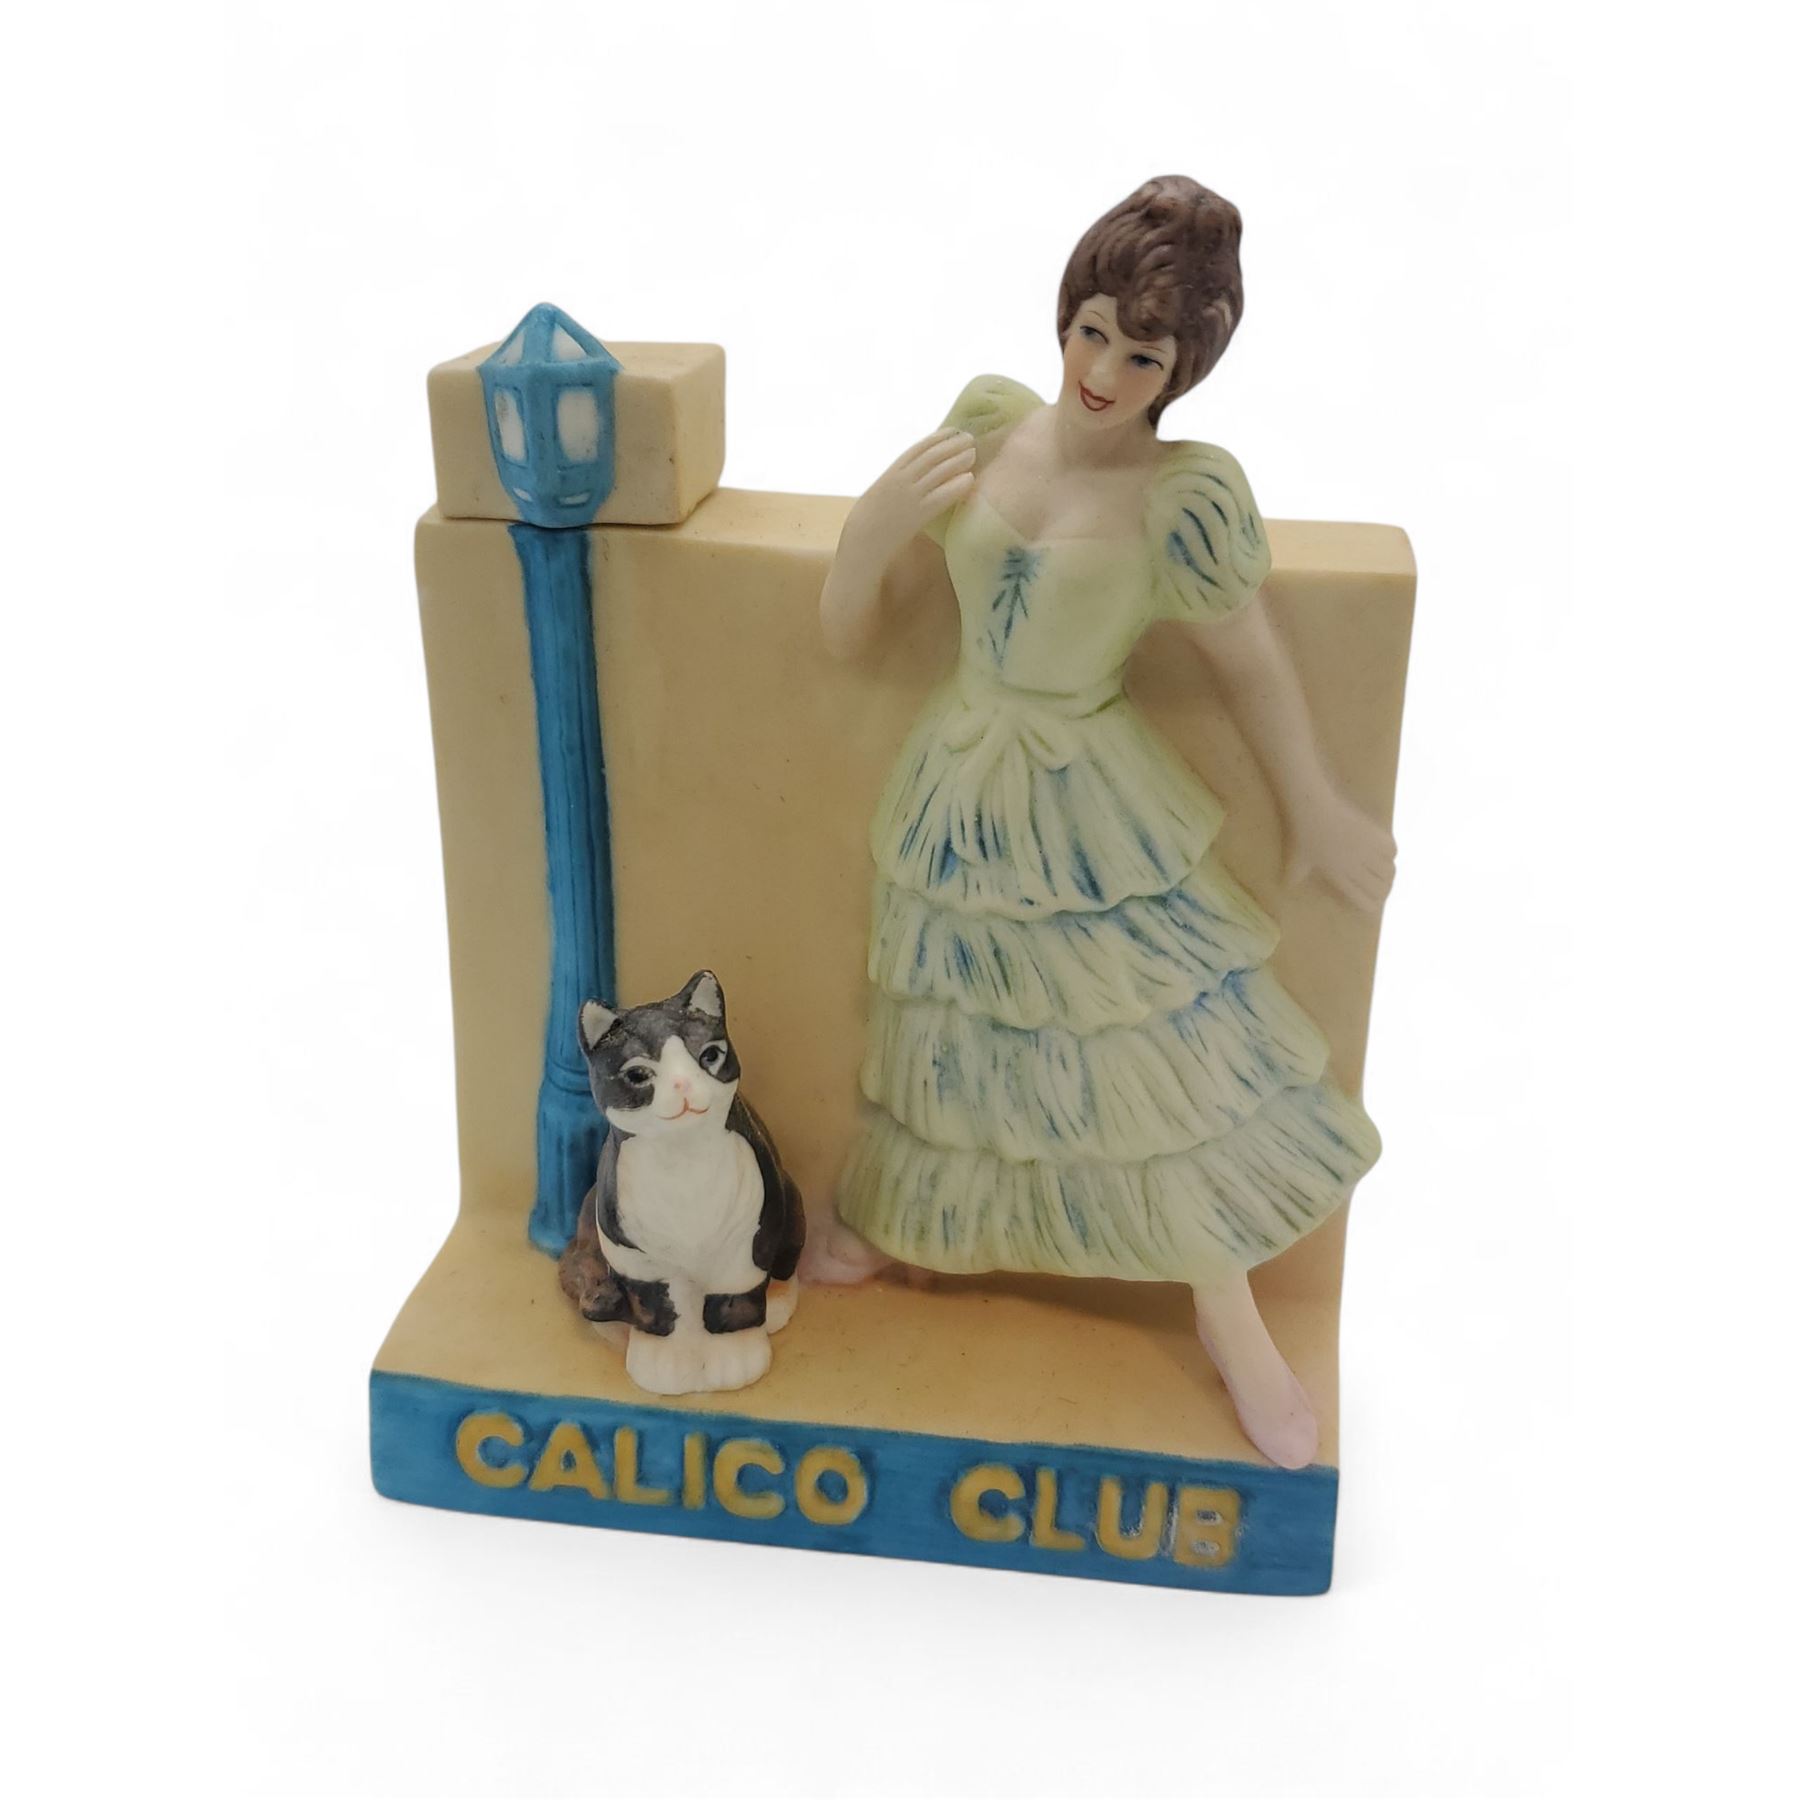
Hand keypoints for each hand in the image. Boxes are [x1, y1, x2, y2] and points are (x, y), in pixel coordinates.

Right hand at [848, 427, 975, 555]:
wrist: (861, 542)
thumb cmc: (867, 521)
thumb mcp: (879, 492)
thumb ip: (896, 481)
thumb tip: (917, 475)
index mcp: (891, 472)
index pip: (918, 448)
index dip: (937, 437)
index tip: (951, 431)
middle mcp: (902, 479)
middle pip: (933, 455)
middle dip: (953, 444)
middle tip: (969, 439)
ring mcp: (912, 495)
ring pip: (940, 470)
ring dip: (959, 460)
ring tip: (973, 454)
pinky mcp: (920, 513)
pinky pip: (943, 495)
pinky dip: (958, 485)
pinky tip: (970, 479)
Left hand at [1283, 787, 1395, 913]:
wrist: (1312, 808)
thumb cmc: (1301, 836)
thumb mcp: (1294, 861)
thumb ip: (1293, 877)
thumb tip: (1285, 888)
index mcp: (1339, 877)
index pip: (1364, 901)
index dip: (1371, 906)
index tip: (1373, 905)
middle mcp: (1356, 868)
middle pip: (1381, 888)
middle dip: (1383, 892)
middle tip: (1381, 888)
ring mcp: (1367, 850)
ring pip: (1389, 871)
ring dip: (1388, 874)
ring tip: (1384, 872)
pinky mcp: (1373, 833)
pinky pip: (1391, 850)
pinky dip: (1390, 853)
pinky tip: (1384, 852)